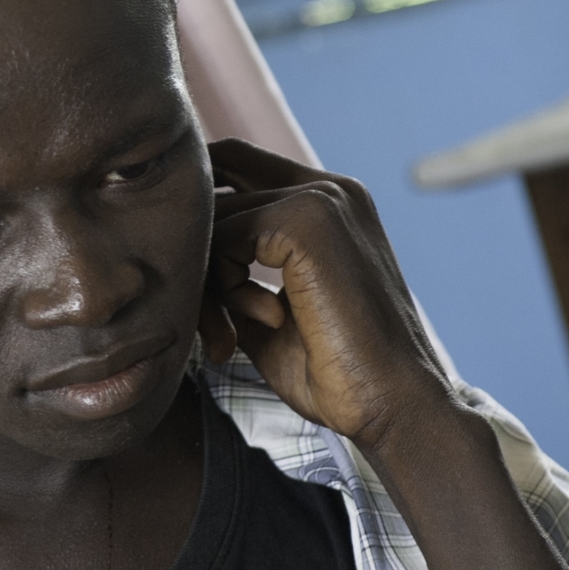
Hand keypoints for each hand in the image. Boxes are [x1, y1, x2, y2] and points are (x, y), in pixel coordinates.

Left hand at [198, 140, 453, 452]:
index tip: (194, 284)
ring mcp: (319, 198)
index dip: (198, 218)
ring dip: (208, 283)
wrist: (392, 403)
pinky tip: (264, 320)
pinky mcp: (306, 220)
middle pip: (215, 190)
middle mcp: (328, 188)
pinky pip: (223, 236)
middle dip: (196, 258)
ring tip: (233, 333)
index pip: (234, 166)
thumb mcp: (266, 310)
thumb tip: (176, 253)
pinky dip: (224, 287)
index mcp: (328, 203)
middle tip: (211, 326)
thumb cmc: (333, 371)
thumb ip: (230, 272)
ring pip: (213, 216)